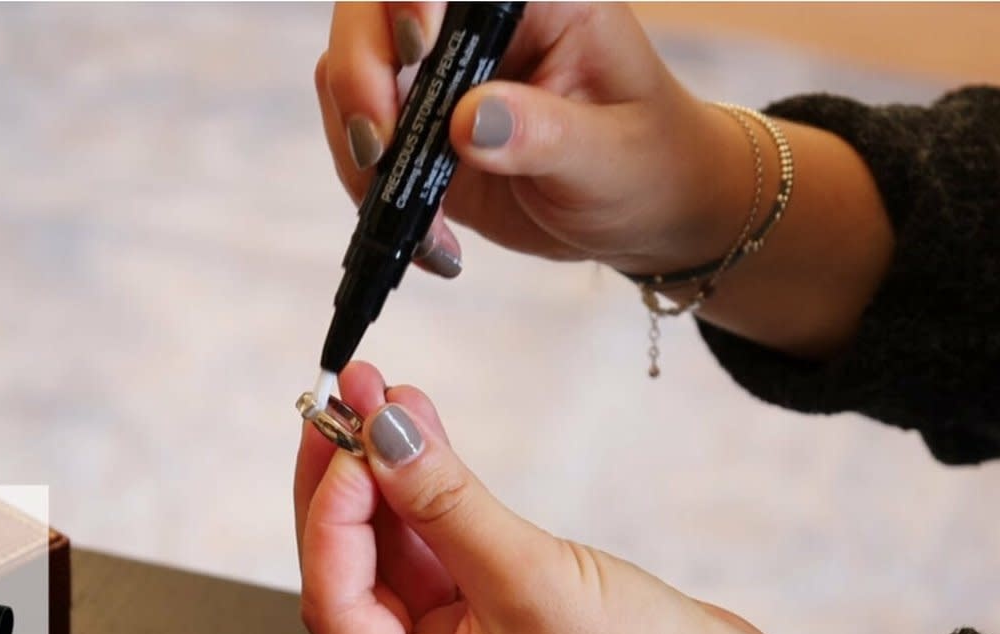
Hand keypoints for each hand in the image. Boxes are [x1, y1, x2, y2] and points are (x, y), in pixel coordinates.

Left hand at [294, 361, 824, 633]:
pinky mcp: (481, 608)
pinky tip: (419, 430)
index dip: (333, 506)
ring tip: (385, 395)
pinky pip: (434, 540)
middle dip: (350, 472)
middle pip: (352, 563)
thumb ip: (448, 505)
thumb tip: (383, 436)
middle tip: (347, 397)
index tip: (350, 434)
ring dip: (388, 465)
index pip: (334, 597)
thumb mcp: (532, 582)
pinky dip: (426, 484)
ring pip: (392, 543)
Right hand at [315, 3, 751, 277]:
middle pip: (374, 15)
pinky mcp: (421, 131)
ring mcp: (441, 79)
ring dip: (359, 151)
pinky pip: (363, 146)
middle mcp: (477, 29)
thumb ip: (548, 134)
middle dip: (359, 77)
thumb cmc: (650, 165)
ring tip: (412, 219)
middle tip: (378, 150)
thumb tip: (469, 121)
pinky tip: (431, 243)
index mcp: (537, 2)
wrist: (645, 209)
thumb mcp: (613, 156)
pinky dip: (374, 194)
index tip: (416, 50)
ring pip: (349, 80)